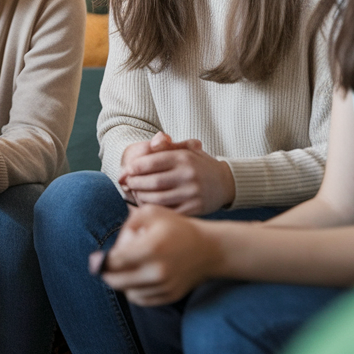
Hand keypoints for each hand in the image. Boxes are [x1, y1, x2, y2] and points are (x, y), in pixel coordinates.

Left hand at [95, 204, 219, 305]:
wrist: (209, 249)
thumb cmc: (176, 227)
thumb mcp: (151, 213)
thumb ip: (127, 224)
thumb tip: (112, 246)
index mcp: (151, 247)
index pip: (113, 262)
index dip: (101, 260)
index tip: (98, 256)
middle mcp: (158, 271)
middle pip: (115, 281)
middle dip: (107, 272)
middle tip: (109, 263)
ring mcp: (164, 286)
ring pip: (127, 292)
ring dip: (122, 282)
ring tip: (128, 267)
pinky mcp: (169, 296)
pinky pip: (140, 299)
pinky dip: (135, 290)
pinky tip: (139, 276)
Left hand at [119, 132, 234, 214]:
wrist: (226, 183)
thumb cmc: (200, 165)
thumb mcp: (187, 149)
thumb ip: (167, 145)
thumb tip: (150, 142)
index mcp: (184, 158)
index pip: (152, 162)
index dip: (136, 167)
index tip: (127, 170)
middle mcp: (188, 175)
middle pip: (153, 182)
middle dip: (136, 183)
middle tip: (128, 183)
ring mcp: (192, 194)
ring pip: (158, 198)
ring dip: (141, 197)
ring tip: (135, 193)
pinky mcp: (194, 209)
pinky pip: (168, 211)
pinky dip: (155, 209)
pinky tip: (148, 205)